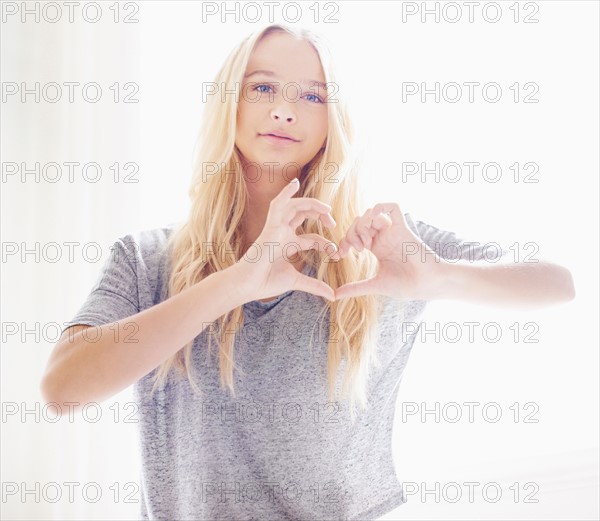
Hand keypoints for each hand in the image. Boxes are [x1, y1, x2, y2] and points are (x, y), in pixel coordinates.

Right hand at [236, 178, 339, 301]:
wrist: (249, 284)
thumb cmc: (267, 281)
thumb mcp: (297, 281)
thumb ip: (315, 285)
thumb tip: (333, 295)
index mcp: (289, 244)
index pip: (312, 237)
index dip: (326, 243)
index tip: (335, 253)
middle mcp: (284, 232)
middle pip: (304, 214)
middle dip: (321, 215)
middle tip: (332, 223)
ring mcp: (277, 228)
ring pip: (295, 206)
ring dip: (311, 204)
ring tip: (325, 208)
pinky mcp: (270, 226)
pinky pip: (277, 205)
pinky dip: (285, 193)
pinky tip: (294, 183)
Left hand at [334, 203, 450, 299]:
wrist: (426, 284)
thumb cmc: (407, 286)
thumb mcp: (375, 285)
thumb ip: (355, 287)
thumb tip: (335, 295)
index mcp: (377, 248)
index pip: (354, 234)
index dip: (344, 240)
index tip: (340, 255)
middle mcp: (383, 237)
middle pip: (359, 221)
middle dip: (351, 232)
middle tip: (356, 249)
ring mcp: (392, 231)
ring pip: (371, 212)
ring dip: (362, 224)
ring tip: (365, 243)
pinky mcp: (402, 227)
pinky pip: (392, 206)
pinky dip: (380, 209)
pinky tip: (375, 223)